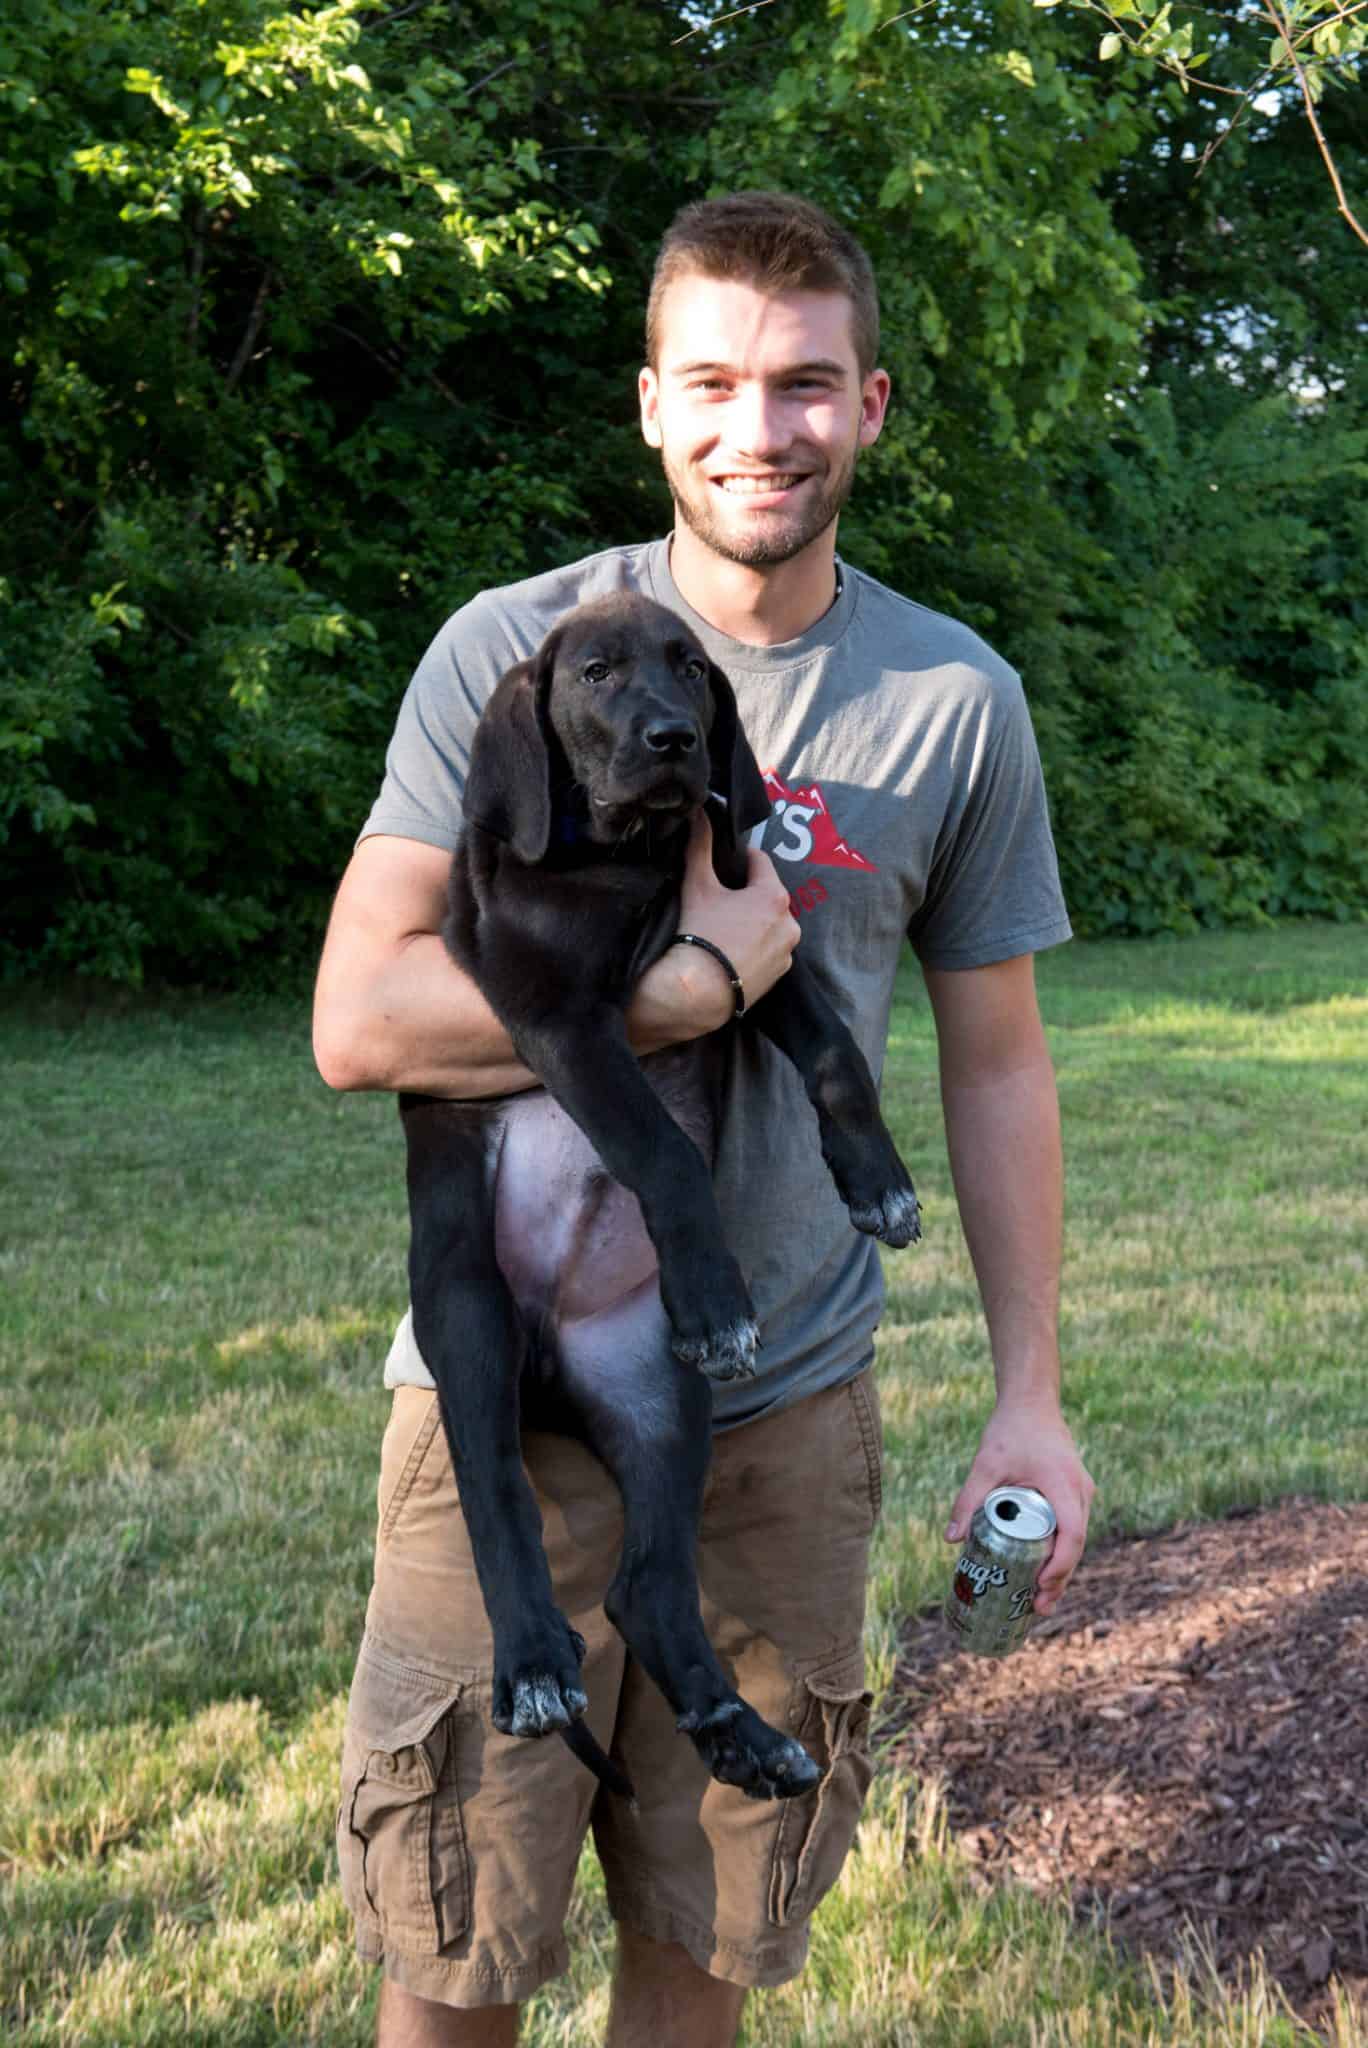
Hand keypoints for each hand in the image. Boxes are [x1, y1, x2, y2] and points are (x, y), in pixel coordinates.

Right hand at [632, 810, 798, 1046]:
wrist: (699, 991)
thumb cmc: (700, 934)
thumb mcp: (697, 886)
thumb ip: (700, 847)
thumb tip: (699, 814)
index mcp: (774, 895)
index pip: (760, 862)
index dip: (740, 861)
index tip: (724, 869)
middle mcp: (790, 920)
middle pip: (768, 894)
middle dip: (748, 895)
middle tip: (721, 904)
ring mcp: (788, 949)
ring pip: (771, 923)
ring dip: (755, 922)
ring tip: (727, 931)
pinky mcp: (782, 973)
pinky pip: (772, 949)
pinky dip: (758, 946)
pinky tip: (735, 952)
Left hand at [944, 1395, 1094, 1617]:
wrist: (1031, 1401)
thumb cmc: (1010, 1430)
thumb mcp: (985, 1465)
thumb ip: (968, 1500)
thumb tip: (951, 1540)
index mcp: (1063, 1485)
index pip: (1072, 1535)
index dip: (1060, 1566)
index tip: (1040, 1586)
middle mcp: (1080, 1490)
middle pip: (1078, 1544)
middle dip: (1060, 1578)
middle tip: (1039, 1607)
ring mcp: (1082, 1490)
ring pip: (1078, 1538)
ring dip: (1063, 1567)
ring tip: (1041, 1598)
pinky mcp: (1076, 1491)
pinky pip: (1074, 1526)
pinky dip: (1063, 1549)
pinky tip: (1044, 1568)